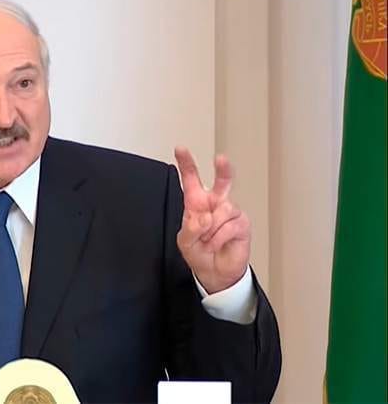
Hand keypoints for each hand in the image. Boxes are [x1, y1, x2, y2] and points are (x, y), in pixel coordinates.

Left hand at [174, 147, 249, 293]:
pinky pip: (229, 226)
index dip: (187, 164)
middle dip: (222, 169)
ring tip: (207, 240)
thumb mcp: (185, 242)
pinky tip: (216, 244)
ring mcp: (230, 213)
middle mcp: (215, 204)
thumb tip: (205, 218)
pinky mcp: (242, 224)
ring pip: (222, 211)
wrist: (214, 272)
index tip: (181, 149)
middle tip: (220, 159)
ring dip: (211, 229)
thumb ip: (191, 228)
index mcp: (197, 203)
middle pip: (222, 181)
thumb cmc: (199, 252)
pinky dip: (218, 238)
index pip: (192, 180)